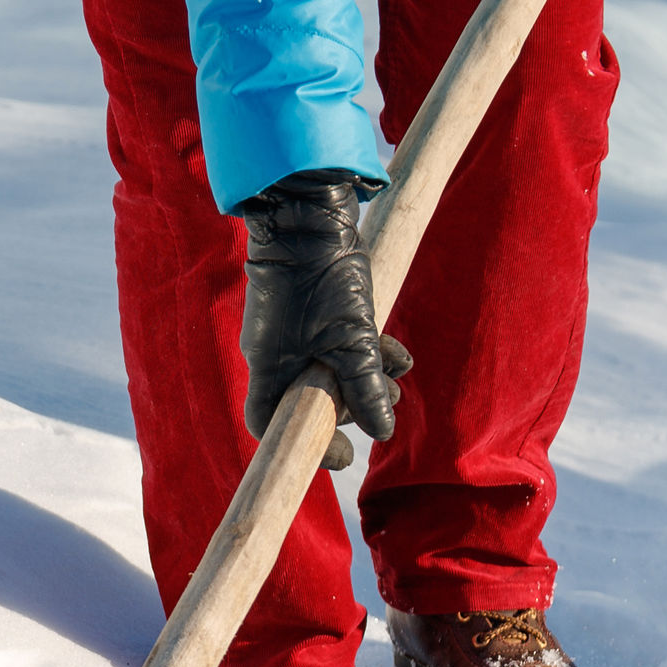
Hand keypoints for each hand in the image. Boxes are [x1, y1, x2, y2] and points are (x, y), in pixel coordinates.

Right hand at [239, 170, 412, 446]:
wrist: (307, 212)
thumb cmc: (321, 278)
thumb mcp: (352, 339)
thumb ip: (365, 387)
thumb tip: (383, 431)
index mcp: (269, 368)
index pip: (270, 426)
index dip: (306, 446)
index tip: (343, 454)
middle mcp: (274, 353)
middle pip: (307, 401)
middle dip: (351, 405)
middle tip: (384, 401)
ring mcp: (289, 331)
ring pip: (326, 371)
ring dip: (365, 378)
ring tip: (397, 375)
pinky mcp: (307, 309)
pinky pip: (332, 343)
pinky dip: (363, 350)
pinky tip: (396, 353)